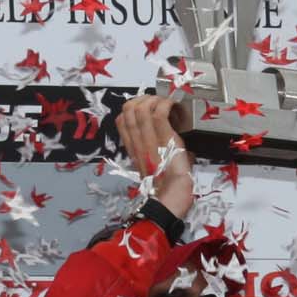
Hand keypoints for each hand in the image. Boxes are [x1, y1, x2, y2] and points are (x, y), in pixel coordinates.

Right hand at [118, 93, 195, 219]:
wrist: (171, 197)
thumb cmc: (166, 187)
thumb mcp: (155, 166)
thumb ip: (157, 152)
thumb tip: (173, 142)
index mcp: (133, 149)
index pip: (121, 120)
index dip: (132, 109)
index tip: (147, 109)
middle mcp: (137, 142)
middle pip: (128, 109)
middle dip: (143, 99)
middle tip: (158, 102)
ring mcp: (149, 139)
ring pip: (141, 107)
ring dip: (155, 99)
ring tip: (166, 103)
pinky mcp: (164, 138)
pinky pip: (159, 112)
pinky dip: (167, 104)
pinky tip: (175, 107)